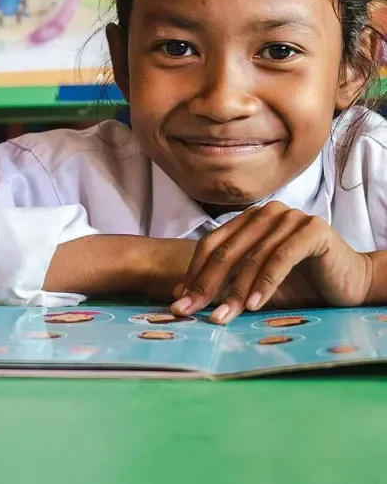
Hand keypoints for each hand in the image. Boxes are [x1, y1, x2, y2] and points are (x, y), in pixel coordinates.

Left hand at [170, 202, 372, 323]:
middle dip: (206, 285)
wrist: (351, 283)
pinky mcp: (313, 229)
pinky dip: (265, 284)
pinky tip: (255, 306)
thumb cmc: (300, 284)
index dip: (194, 274)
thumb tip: (181, 294)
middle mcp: (266, 213)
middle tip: (190, 311)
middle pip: (226, 251)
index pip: (211, 245)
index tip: (180, 301)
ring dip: (235, 292)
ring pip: (252, 258)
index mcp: (248, 220)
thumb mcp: (255, 285)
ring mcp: (290, 217)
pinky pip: (280, 258)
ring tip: (221, 317)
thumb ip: (224, 285)